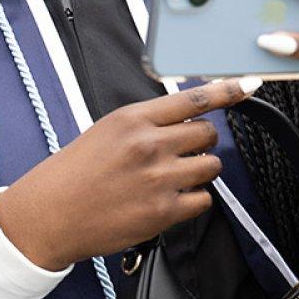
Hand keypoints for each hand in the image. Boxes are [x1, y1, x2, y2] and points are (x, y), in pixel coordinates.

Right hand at [0, 77, 260, 270]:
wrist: (51, 213)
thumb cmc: (75, 171)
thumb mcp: (107, 130)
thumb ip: (146, 123)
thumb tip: (185, 119)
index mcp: (133, 119)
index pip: (193, 100)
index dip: (226, 92)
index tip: (247, 85)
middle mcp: (150, 145)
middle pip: (208, 134)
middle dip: (202, 142)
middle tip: (183, 150)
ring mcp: (159, 179)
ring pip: (210, 167)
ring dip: (198, 171)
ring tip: (170, 177)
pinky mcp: (164, 212)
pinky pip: (203, 200)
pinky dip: (192, 200)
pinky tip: (169, 198)